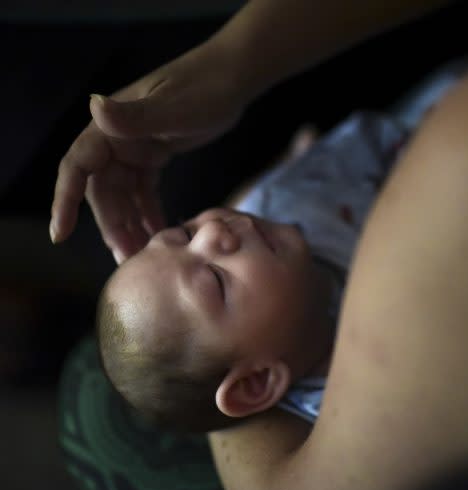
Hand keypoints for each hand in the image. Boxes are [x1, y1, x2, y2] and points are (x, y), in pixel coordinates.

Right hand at [51, 41, 248, 263]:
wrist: (233, 78)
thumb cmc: (206, 87)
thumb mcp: (174, 106)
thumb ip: (135, 115)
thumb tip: (93, 105)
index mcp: (111, 125)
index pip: (78, 166)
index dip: (66, 200)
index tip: (61, 233)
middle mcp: (116, 138)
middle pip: (104, 191)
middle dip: (113, 226)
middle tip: (128, 260)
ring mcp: (134, 147)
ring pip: (123, 196)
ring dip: (130, 225)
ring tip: (143, 256)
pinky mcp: (154, 155)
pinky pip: (144, 191)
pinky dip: (149, 213)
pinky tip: (160, 235)